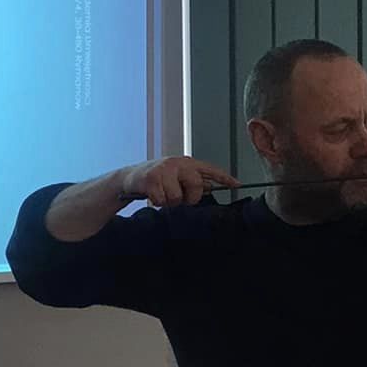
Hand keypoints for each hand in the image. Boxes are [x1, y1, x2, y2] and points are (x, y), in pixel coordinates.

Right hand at [118, 156, 241, 207]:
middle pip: (196, 186)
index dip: (224, 177)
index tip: (237, 184)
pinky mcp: (151, 179)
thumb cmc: (157, 179)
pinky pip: (162, 200)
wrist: (129, 178)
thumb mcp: (177, 177)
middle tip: (179, 198)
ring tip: (162, 194)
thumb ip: (194, 181)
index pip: (210, 169)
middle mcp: (177, 163)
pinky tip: (152, 195)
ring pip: (178, 197)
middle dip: (190, 197)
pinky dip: (158, 202)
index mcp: (186, 163)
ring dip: (170, 201)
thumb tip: (211, 186)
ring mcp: (164, 170)